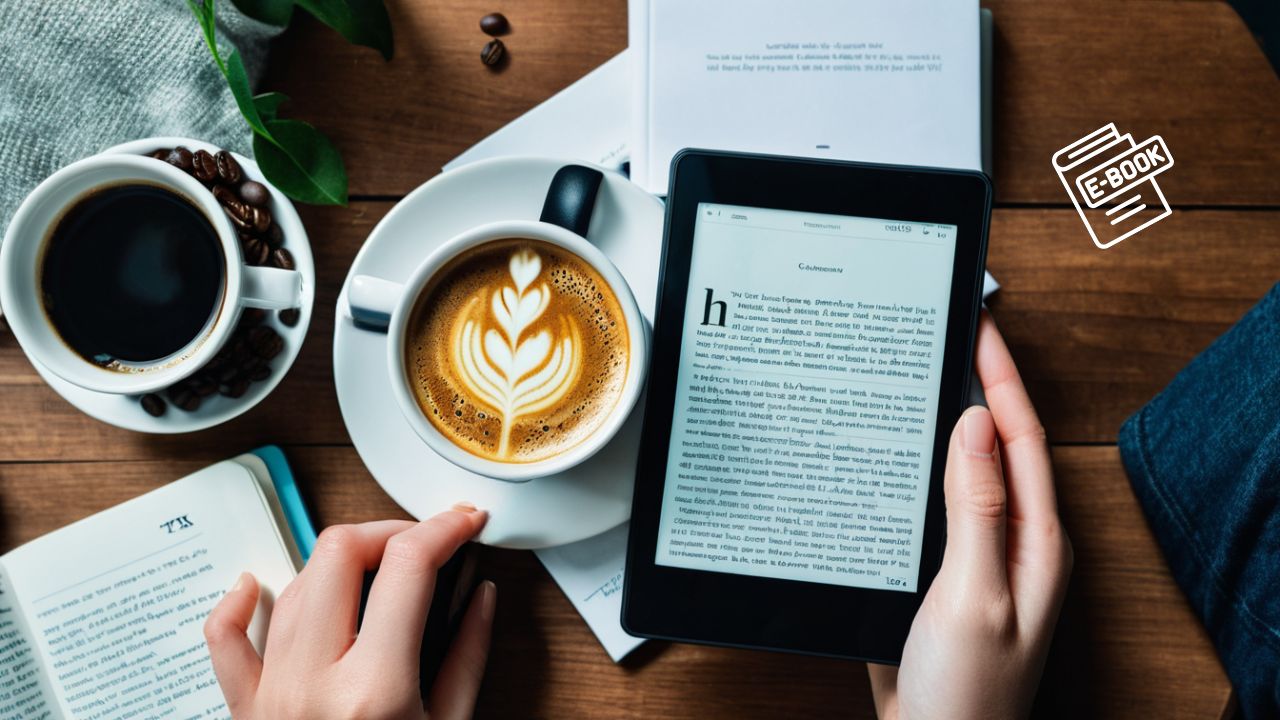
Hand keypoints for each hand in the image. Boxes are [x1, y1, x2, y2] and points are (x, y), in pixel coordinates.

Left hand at [204, 505, 494, 719]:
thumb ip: (468, 658)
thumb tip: (479, 597)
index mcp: (375, 691)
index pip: (408, 565)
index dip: (444, 527)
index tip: (463, 521)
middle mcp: (313, 682)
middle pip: (341, 551)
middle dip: (390, 530)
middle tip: (421, 544)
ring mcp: (271, 693)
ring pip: (296, 579)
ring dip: (340, 560)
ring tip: (375, 572)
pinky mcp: (244, 709)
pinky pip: (225, 638)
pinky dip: (240, 602)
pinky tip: (257, 585)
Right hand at [867, 312, 1072, 719]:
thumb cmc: (968, 693)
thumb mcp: (974, 595)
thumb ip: (978, 509)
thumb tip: (976, 426)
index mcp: (1036, 542)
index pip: (1022, 438)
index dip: (1001, 378)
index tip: (979, 326)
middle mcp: (1013, 542)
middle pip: (998, 445)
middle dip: (978, 385)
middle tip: (950, 333)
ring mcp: (978, 557)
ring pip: (963, 470)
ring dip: (944, 422)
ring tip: (923, 373)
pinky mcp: (941, 572)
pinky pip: (933, 503)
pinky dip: (915, 467)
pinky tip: (894, 451)